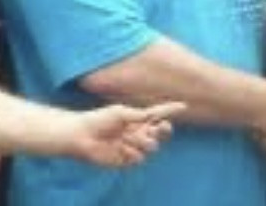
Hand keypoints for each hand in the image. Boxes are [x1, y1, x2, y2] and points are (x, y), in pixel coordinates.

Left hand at [68, 101, 184, 165]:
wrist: (82, 136)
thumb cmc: (99, 119)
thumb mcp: (120, 112)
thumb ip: (138, 115)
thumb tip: (152, 115)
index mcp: (137, 118)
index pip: (158, 113)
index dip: (170, 110)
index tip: (183, 106)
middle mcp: (138, 132)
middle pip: (160, 132)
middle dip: (163, 130)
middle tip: (162, 126)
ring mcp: (133, 146)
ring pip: (151, 146)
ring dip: (142, 141)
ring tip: (127, 138)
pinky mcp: (126, 160)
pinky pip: (138, 158)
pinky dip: (131, 152)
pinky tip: (120, 148)